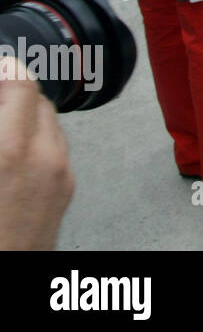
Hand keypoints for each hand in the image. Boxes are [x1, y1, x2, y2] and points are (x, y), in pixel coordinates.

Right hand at [0, 57, 74, 250]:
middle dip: (13, 94)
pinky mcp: (68, 188)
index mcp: (11, 151)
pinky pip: (57, 148)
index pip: (22, 85)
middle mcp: (45, 158)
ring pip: (51, 123)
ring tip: (4, 121)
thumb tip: (3, 90)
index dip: (7, 69)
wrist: (7, 267)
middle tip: (0, 93)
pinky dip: (37, 139)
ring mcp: (61, 173)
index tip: (1, 65)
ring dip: (26, 117)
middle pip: (38, 101)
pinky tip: (14, 151)